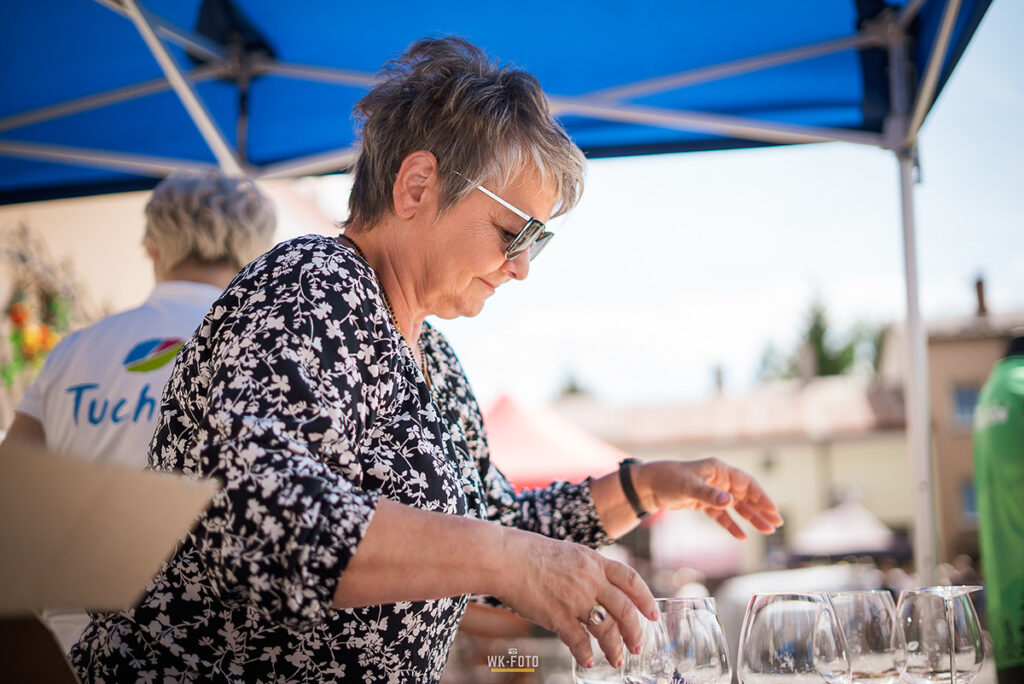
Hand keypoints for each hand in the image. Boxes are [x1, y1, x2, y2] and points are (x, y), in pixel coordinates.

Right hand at [491, 527, 656, 669]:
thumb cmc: (530, 553)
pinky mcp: (558, 616)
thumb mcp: (568, 552)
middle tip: (637, 646)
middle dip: (634, 632)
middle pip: (625, 610)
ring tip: (616, 659)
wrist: (504, 558)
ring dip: (614, 648)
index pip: (631, 580)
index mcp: (594, 561)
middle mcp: (590, 579)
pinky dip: (585, 653)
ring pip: (607, 629)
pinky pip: (579, 640)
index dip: (645, 599)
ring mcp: (575, 598)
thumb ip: (587, 569)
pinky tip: (586, 659)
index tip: (652, 615)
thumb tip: (599, 587)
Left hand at [635, 458, 782, 538]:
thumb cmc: (667, 479)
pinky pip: (722, 515)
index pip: (747, 483)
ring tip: (766, 531)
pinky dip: (731, 524)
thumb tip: (730, 501)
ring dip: (750, 518)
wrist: (647, 486)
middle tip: (776, 524)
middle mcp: (718, 479)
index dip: (762, 497)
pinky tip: (742, 536)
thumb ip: (709, 494)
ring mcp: (711, 491)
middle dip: (761, 509)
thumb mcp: (688, 487)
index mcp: (718, 470)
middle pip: (745, 495)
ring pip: (736, 506)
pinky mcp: (702, 502)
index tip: (774, 511)